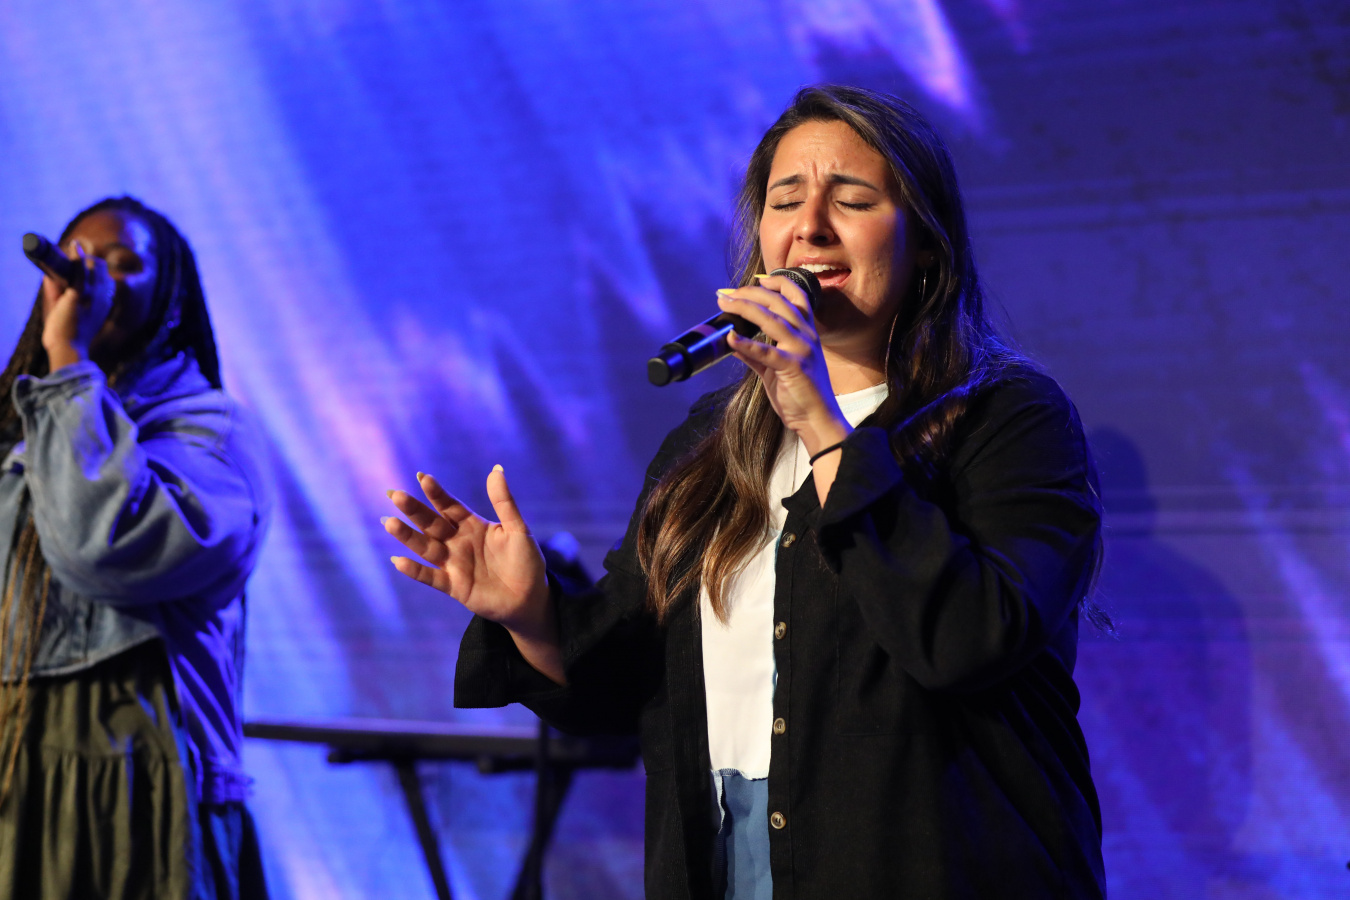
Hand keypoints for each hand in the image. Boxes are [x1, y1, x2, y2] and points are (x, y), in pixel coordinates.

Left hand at [41, 245, 114, 369]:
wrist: (67, 349)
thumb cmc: (65, 335)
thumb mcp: (63, 309)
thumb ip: (56, 291)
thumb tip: (48, 274)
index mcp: (103, 304)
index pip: (106, 281)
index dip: (95, 270)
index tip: (84, 262)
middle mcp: (102, 298)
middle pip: (101, 271)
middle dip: (89, 262)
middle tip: (75, 254)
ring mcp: (92, 297)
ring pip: (94, 268)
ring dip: (83, 258)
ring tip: (73, 248)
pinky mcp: (78, 296)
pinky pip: (80, 273)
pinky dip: (77, 258)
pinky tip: (74, 246)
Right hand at [385, 468, 562, 678]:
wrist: (531, 598)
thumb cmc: (526, 561)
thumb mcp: (518, 529)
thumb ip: (504, 502)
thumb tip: (496, 469)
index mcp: (472, 525)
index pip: (449, 505)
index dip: (436, 492)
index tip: (422, 476)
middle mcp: (458, 542)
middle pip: (432, 524)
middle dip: (414, 510)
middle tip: (396, 495)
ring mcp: (454, 564)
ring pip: (426, 547)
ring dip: (407, 536)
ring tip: (389, 523)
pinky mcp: (454, 586)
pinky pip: (430, 577)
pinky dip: (414, 571)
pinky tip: (398, 560)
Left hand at [718, 274, 850, 454]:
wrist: (817, 419)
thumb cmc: (799, 394)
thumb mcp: (775, 369)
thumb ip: (756, 354)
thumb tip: (734, 342)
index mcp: (806, 331)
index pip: (795, 295)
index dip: (776, 283)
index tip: (755, 280)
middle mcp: (807, 335)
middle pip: (778, 302)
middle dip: (749, 293)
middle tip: (725, 294)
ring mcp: (802, 349)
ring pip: (772, 319)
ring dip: (745, 308)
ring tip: (724, 304)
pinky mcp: (793, 366)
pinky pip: (766, 351)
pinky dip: (746, 343)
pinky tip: (730, 338)